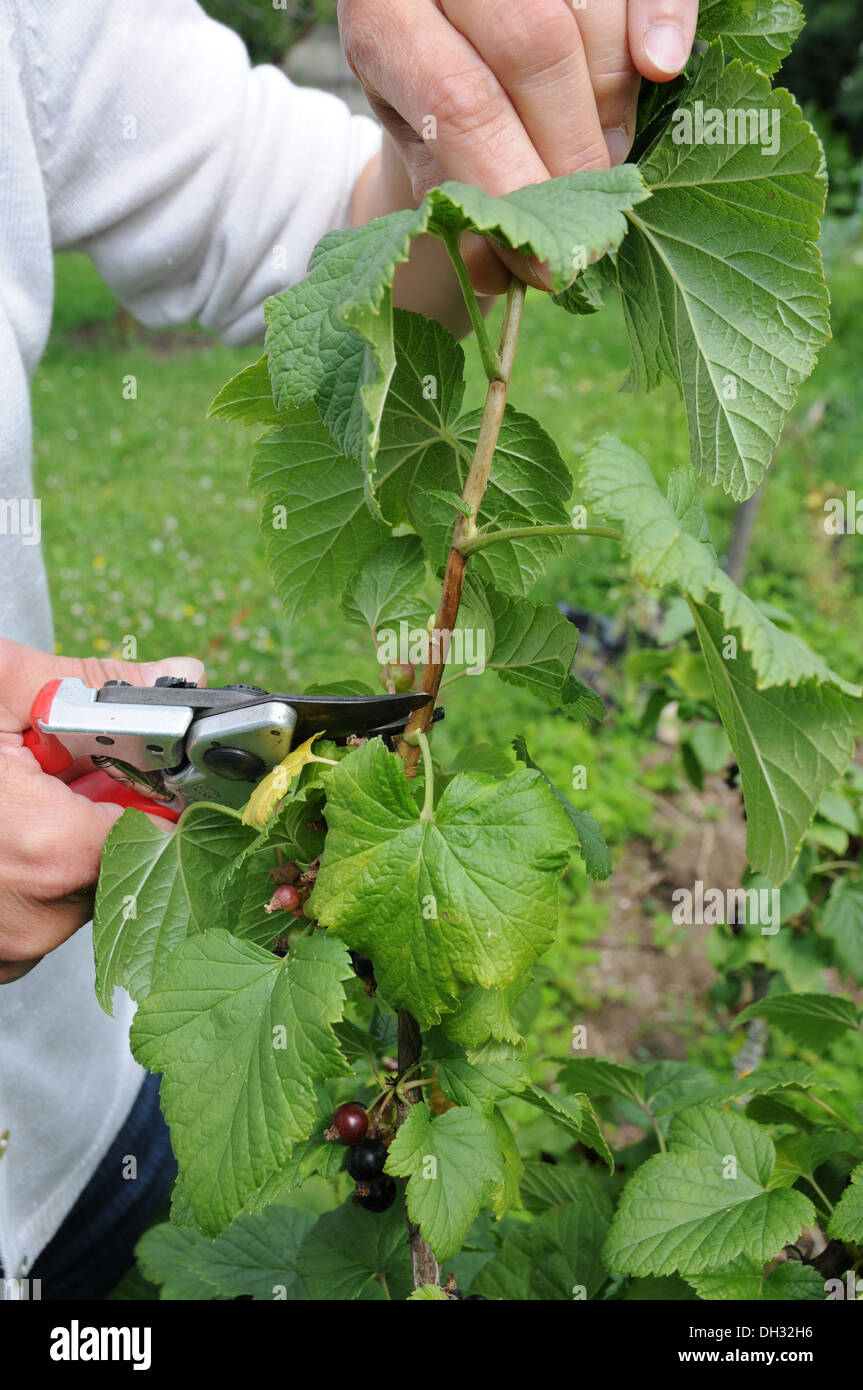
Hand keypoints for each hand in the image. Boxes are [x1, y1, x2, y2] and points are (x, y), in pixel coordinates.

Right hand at [0, 640, 204, 984]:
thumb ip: (88, 686)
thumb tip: (175, 678)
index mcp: (47, 850)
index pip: (158, 827)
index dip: (149, 784)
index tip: (128, 758)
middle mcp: (32, 920)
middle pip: (123, 861)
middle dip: (100, 809)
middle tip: (50, 769)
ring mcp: (6, 951)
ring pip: (81, 890)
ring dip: (64, 843)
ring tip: (9, 799)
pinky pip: (40, 916)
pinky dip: (30, 877)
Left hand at [343, 0, 698, 292]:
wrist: (445, 26)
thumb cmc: (432, 98)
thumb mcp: (424, 148)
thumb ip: (457, 200)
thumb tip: (500, 267)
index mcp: (382, 18)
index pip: (460, 103)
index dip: (515, 183)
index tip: (547, 260)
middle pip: (535, 46)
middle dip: (574, 146)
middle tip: (587, 206)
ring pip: (592, 12)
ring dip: (613, 101)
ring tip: (601, 151)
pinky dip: (664, 20)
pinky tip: (661, 68)